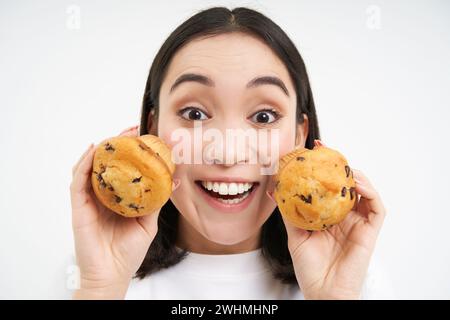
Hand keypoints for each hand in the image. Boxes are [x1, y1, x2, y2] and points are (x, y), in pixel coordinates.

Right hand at [70, 125, 178, 298]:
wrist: (113, 274)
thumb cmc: (127, 252)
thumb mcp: (148, 223)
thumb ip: (156, 201)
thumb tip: (174, 179)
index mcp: (118, 198)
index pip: (122, 168)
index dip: (131, 151)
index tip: (144, 136)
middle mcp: (102, 195)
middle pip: (106, 163)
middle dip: (117, 144)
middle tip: (131, 130)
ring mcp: (89, 200)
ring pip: (89, 167)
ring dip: (101, 149)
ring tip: (115, 137)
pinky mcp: (79, 208)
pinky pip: (77, 182)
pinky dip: (83, 164)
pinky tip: (93, 151)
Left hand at [271, 140, 385, 299]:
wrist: (323, 292)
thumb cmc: (310, 268)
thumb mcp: (295, 235)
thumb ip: (289, 212)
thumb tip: (273, 190)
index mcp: (328, 215)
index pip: (328, 186)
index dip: (322, 167)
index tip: (311, 150)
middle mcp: (345, 216)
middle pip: (346, 183)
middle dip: (338, 164)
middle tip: (324, 149)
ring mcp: (358, 223)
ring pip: (364, 190)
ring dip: (355, 174)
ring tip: (341, 165)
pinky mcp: (370, 231)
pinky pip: (377, 207)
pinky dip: (369, 192)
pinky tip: (355, 184)